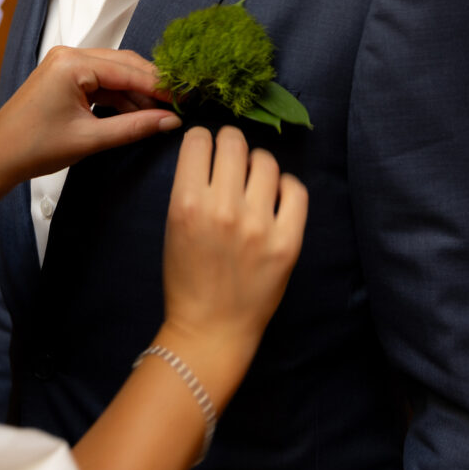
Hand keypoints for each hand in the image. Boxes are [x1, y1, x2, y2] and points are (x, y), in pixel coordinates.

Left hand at [0, 45, 180, 187]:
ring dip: (137, 94)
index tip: (184, 99)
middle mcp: (68, 56)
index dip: (159, 86)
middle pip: (124, 65)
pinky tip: (138, 114)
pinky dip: (120, 98)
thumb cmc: (33, 147)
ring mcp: (65, 65)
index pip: (128, 70)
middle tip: (179, 104)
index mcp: (71, 63)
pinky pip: (101, 83)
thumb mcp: (90, 139)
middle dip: (152, 87)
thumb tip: (170, 121)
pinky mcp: (64, 78)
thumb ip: (134, 127)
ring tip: (162, 114)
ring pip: (115, 74)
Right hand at [159, 126, 307, 405]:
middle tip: (232, 159)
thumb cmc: (186, 280)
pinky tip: (276, 198)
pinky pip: (296, 190)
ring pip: (266, 162)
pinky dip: (285, 187)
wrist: (211, 329)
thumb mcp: (172, 227)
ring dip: (258, 165)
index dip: (202, 141)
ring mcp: (259, 225)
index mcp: (186, 204)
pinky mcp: (288, 242)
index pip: (199, 141)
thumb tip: (213, 152)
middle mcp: (224, 209)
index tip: (207, 150)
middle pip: (234, 143)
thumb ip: (191, 188)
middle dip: (231, 144)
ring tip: (254, 182)